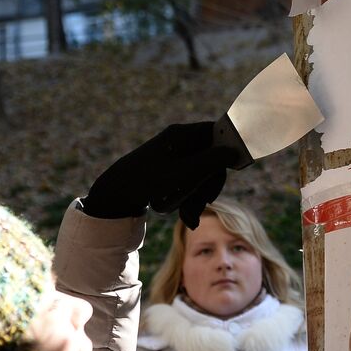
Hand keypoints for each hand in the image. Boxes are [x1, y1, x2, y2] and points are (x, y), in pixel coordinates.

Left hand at [82, 120, 246, 227]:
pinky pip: (190, 182)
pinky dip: (189, 198)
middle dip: (209, 183)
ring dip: (199, 196)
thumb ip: (211, 161)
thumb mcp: (183, 173)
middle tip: (206, 201)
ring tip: (189, 216)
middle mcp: (180, 142)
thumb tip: (234, 151)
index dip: (226, 150)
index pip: (216, 133)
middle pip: (211, 158)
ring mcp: (176, 157)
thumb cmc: (148, 180)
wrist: (116, 195)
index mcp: (181, 134)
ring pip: (202, 174)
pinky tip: (186, 216)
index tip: (229, 168)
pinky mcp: (172, 172)